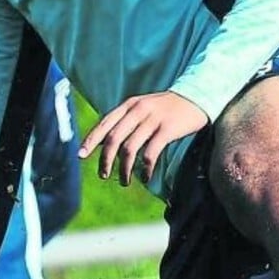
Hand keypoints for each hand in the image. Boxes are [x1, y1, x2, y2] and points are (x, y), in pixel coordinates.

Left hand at [78, 91, 207, 185]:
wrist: (197, 97)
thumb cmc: (166, 108)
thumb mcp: (142, 108)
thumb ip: (124, 121)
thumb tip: (102, 142)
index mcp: (129, 105)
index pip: (104, 124)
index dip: (91, 140)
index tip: (81, 156)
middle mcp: (138, 110)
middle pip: (113, 138)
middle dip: (105, 160)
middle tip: (103, 175)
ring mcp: (153, 119)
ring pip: (130, 148)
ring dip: (124, 168)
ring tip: (124, 181)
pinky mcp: (168, 129)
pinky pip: (150, 152)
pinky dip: (145, 168)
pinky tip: (145, 177)